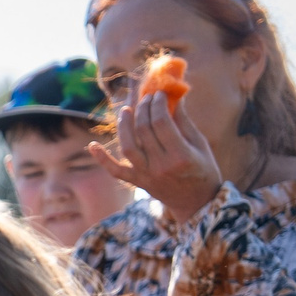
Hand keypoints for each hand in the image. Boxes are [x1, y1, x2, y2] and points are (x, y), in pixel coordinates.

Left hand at [88, 91, 221, 223]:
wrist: (197, 202)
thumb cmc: (203, 168)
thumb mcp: (200, 144)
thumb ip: (184, 121)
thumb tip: (174, 96)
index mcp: (180, 155)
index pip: (162, 122)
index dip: (158, 103)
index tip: (159, 93)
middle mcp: (161, 166)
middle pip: (144, 130)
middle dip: (143, 109)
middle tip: (146, 98)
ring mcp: (147, 175)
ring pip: (128, 146)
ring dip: (124, 126)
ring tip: (126, 110)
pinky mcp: (138, 182)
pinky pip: (116, 171)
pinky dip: (102, 159)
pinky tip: (92, 146)